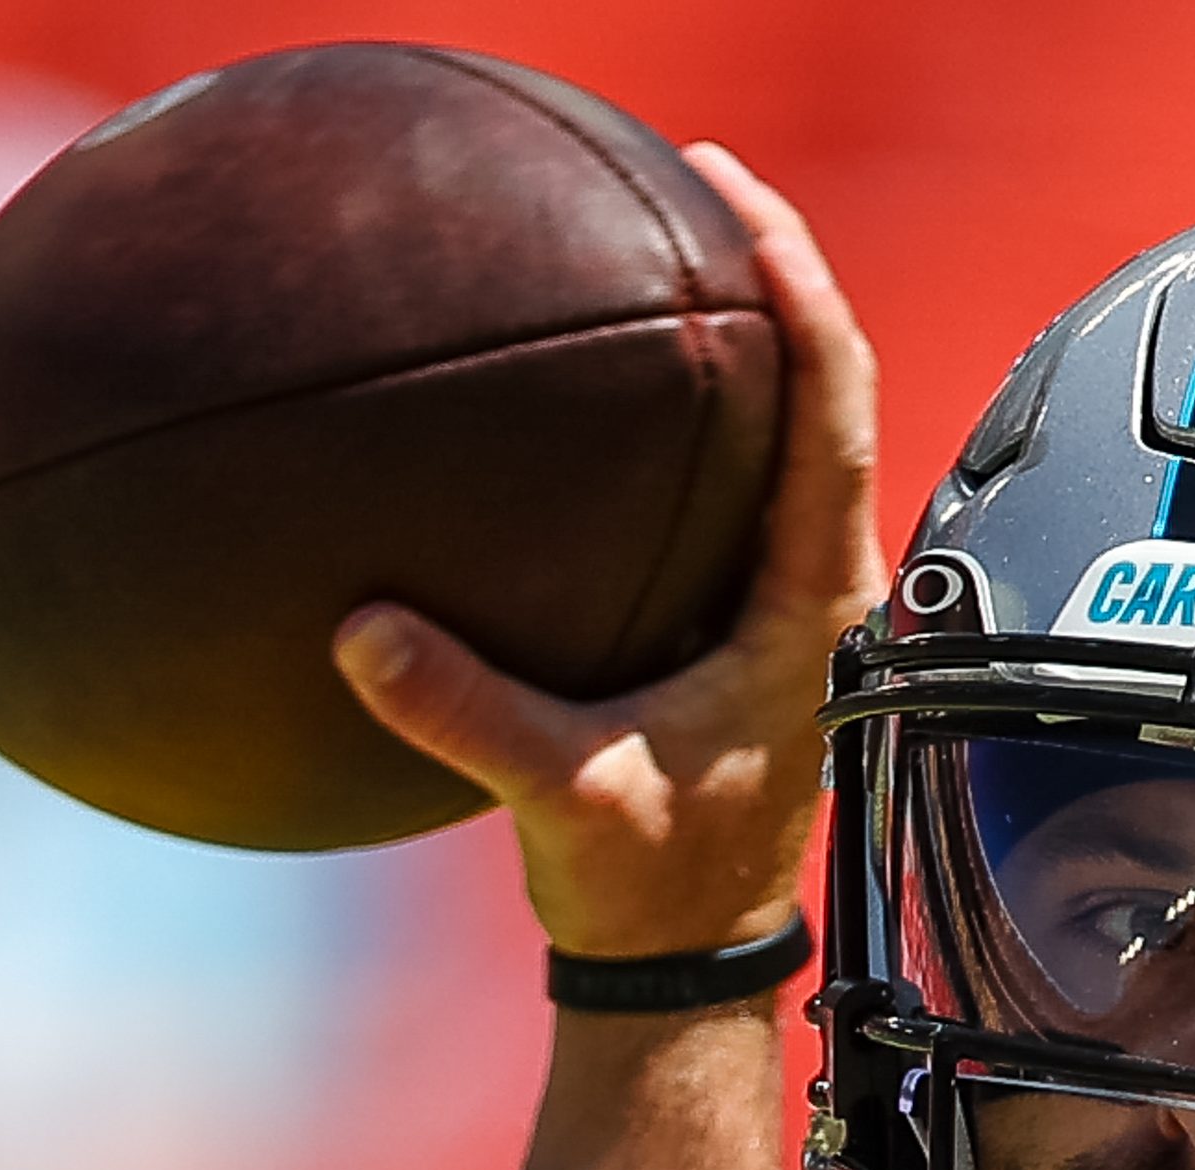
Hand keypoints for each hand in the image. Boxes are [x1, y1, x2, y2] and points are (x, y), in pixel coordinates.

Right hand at [334, 144, 885, 960]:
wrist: (679, 966)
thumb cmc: (655, 892)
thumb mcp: (567, 799)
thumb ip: (470, 713)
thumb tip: (363, 634)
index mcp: (812, 612)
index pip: (831, 417)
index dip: (803, 298)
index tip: (745, 211)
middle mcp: (818, 591)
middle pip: (820, 392)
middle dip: (767, 272)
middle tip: (696, 177)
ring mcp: (782, 602)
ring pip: (782, 435)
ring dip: (736, 335)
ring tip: (668, 239)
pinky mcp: (737, 622)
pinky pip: (726, 485)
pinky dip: (687, 414)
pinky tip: (607, 380)